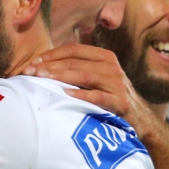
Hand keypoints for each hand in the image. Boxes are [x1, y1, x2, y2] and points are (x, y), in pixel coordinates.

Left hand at [22, 44, 154, 133]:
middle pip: (75, 62)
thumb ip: (78, 68)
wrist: (139, 119)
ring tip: (41, 79)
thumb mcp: (97, 77)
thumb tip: (43, 65)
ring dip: (60, 76)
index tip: (32, 63)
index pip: (73, 49)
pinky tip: (65, 94)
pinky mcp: (119, 102)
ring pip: (84, 75)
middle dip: (49, 66)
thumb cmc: (110, 97)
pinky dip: (81, 95)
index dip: (51, 54)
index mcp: (104, 56)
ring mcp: (116, 83)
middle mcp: (111, 66)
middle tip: (29, 72)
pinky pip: (97, 96)